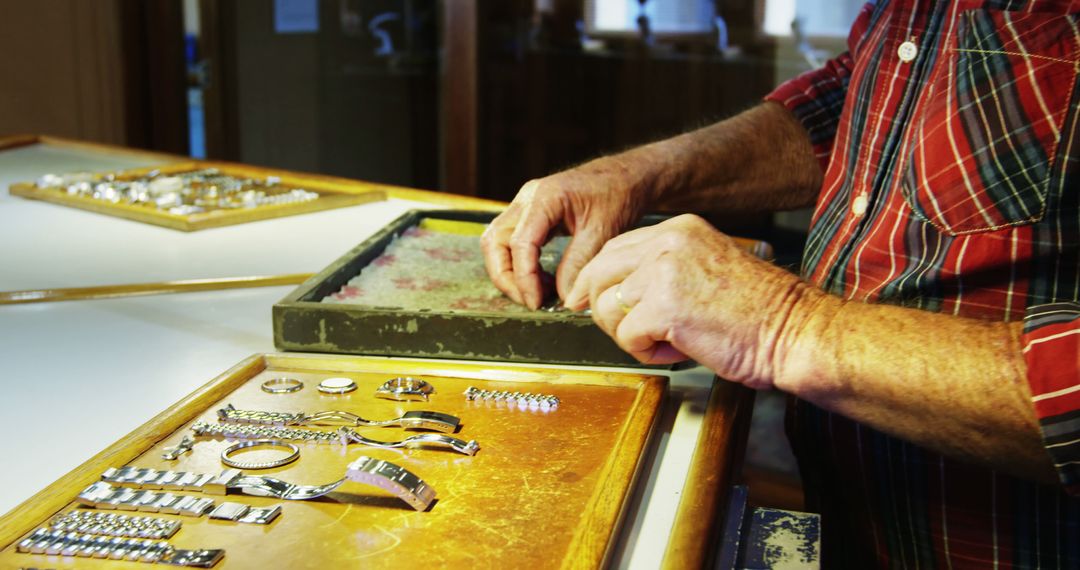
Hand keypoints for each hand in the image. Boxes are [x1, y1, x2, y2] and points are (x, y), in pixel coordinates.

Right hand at [481, 156, 649, 308]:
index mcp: (544, 197)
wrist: (627, 176)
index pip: (520, 243)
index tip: (536, 302)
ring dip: (510, 272)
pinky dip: (521, 264)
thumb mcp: (602, 231)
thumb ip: (578, 264)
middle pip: (495, 243)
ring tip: (538, 292)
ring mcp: (526, 206)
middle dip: (507, 277)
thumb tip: (564, 298)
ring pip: (498, 243)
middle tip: (530, 301)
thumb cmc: (618, 194)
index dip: (524, 278)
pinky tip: (542, 280)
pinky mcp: (531, 215)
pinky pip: (512, 242)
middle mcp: (528, 199)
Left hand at [564, 214, 814, 388]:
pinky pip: (626, 337)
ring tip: (668, 341)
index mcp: (679, 230)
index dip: (600, 283)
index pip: (613, 250)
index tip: (594, 302)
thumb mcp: (705, 268)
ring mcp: (663, 272)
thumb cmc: (759, 311)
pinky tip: (679, 351)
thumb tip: (617, 292)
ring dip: (630, 334)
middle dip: (602, 309)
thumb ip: (662, 270)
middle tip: (629, 332)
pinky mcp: (663, 307)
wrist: (794, 331)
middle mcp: (667, 243)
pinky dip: (647, 353)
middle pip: (598, 273)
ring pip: (606, 307)